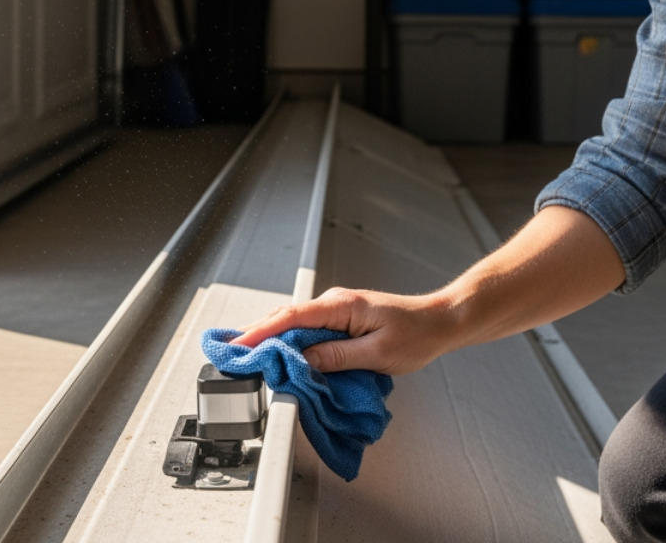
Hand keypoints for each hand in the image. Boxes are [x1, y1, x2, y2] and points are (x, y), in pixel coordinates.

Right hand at [231, 286, 460, 375]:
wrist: (439, 322)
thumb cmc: (416, 335)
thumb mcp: (377, 353)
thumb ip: (337, 357)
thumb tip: (303, 361)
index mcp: (341, 306)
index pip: (291, 318)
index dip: (261, 332)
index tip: (238, 346)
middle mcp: (334, 303)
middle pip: (285, 318)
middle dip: (254, 333)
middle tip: (227, 353)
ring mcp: (335, 310)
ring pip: (293, 323)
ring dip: (269, 337)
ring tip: (242, 354)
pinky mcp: (339, 320)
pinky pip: (306, 328)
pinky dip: (287, 339)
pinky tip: (276, 352)